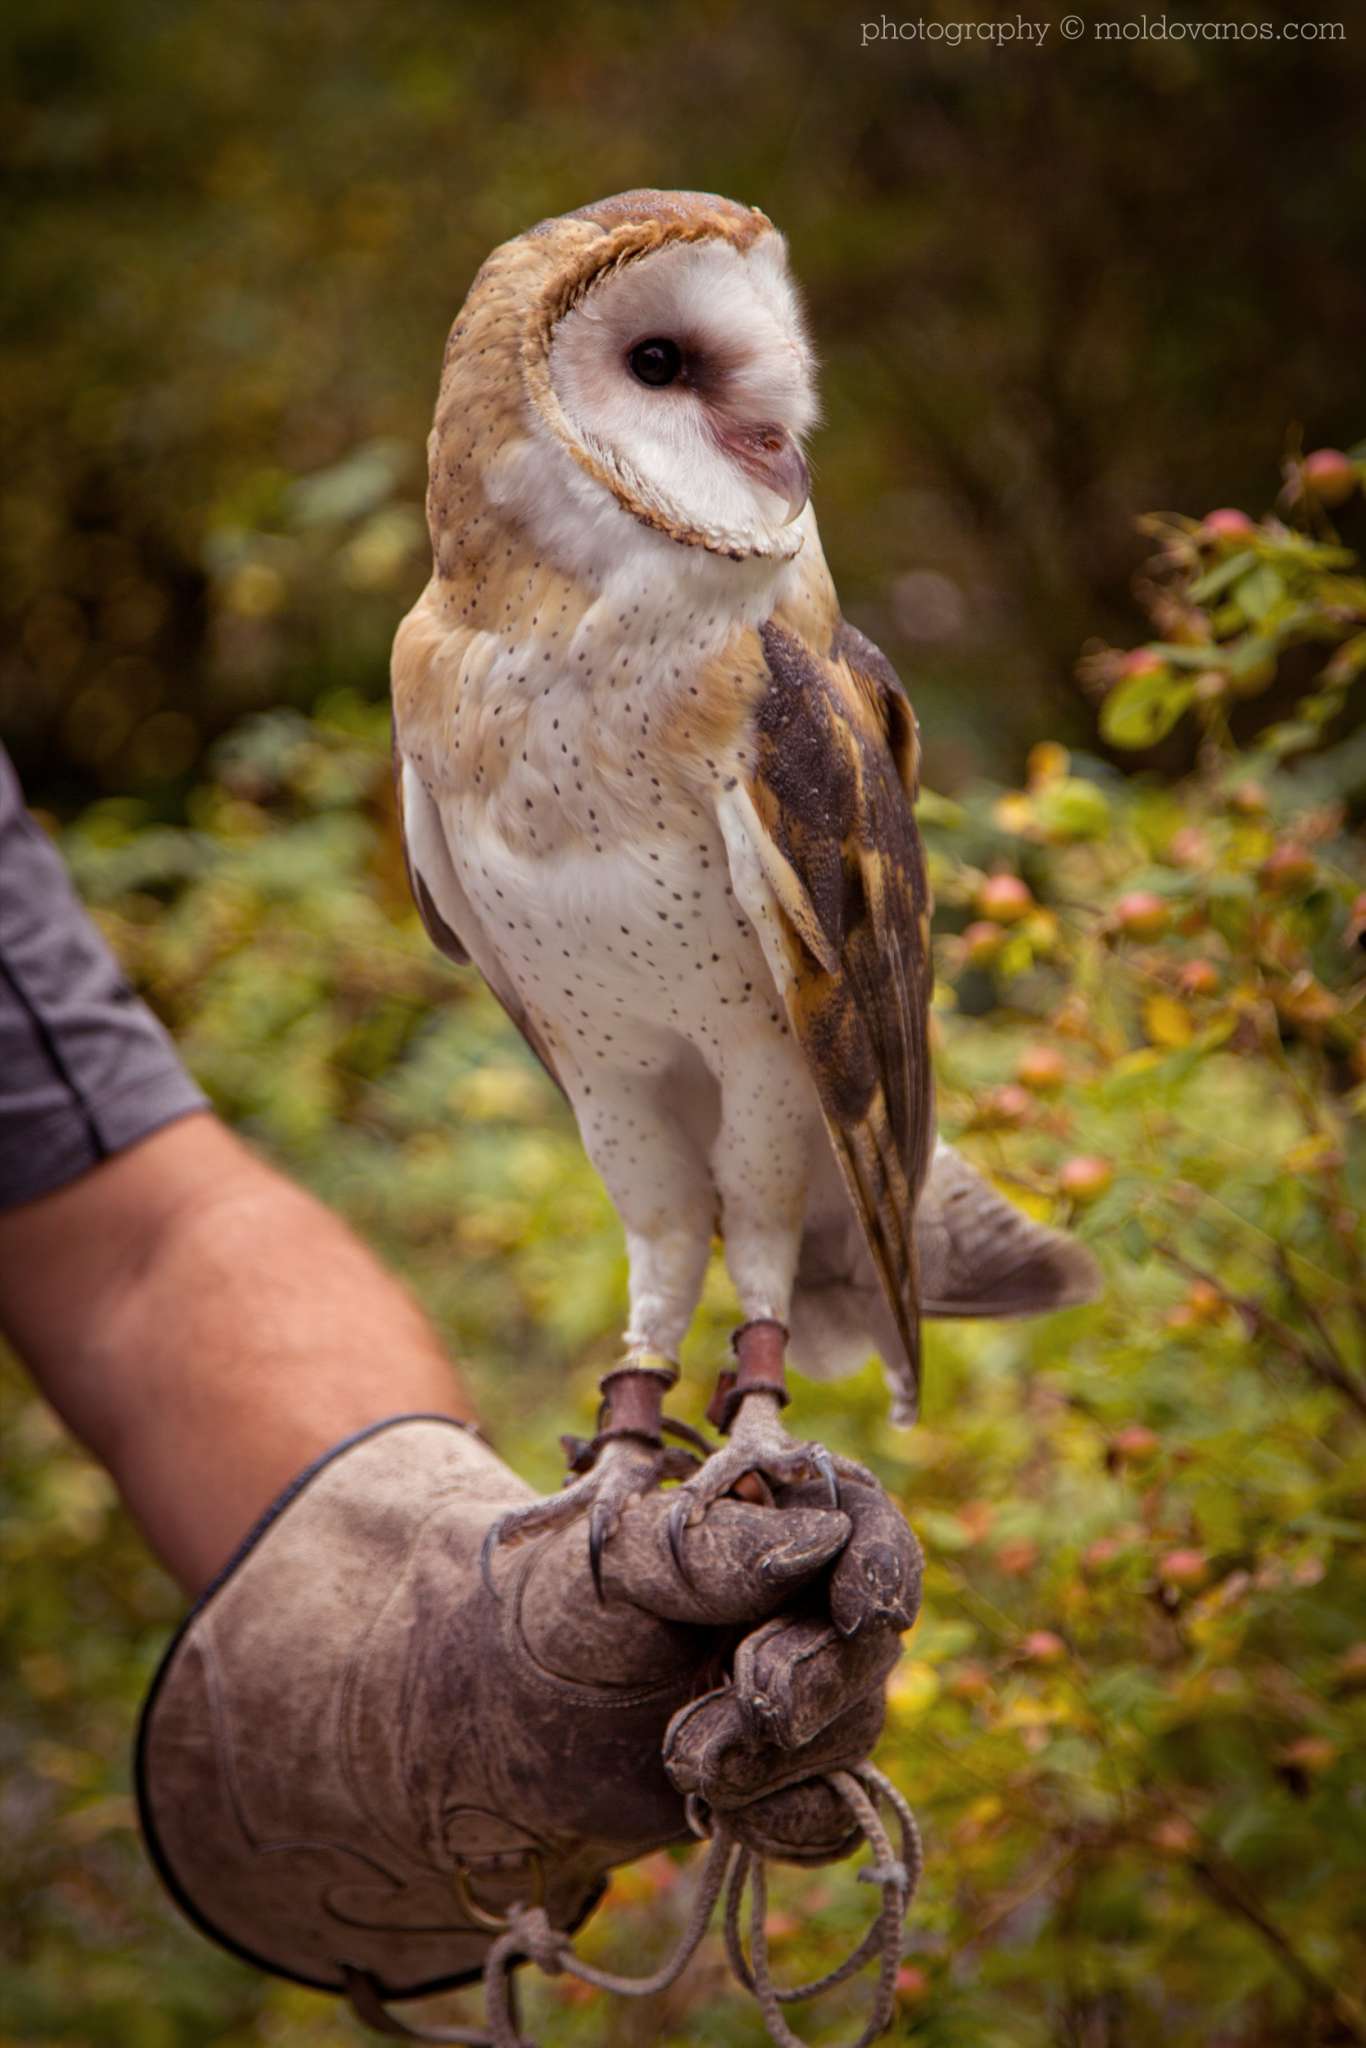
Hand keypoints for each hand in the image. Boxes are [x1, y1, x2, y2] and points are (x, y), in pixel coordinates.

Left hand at [137, 1416, 920, 2005]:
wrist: (490, 1730)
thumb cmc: (547, 1614)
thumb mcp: (610, 1564)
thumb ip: (708, 1547)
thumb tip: (821, 1534)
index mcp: (765, 1522)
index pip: (861, 1521)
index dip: (881, 1563)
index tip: (860, 1612)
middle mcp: (797, 1605)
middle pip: (864, 1638)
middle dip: (812, 1676)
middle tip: (746, 1697)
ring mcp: (797, 1694)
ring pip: (851, 1728)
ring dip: (777, 1753)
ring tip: (682, 1753)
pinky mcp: (780, 1781)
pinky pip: (830, 1813)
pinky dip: (790, 1821)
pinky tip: (724, 1811)